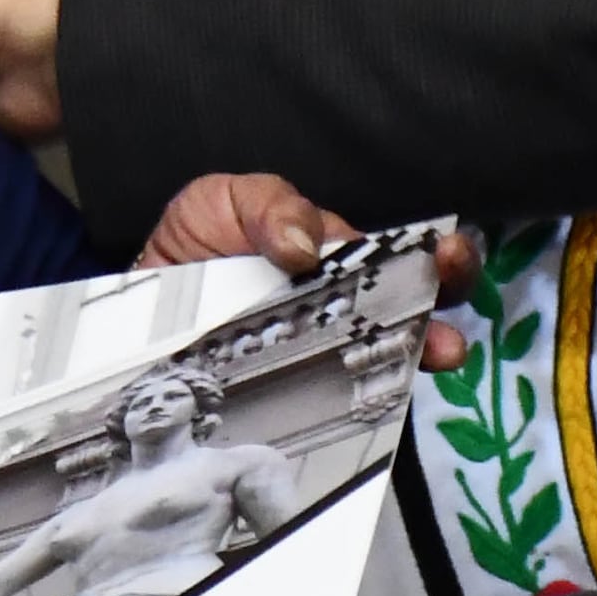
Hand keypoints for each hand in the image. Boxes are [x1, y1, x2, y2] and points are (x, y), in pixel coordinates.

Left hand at [138, 175, 479, 370]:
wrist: (144, 310)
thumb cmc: (193, 245)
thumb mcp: (221, 201)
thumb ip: (269, 205)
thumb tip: (304, 245)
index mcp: (333, 251)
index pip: (397, 249)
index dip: (431, 251)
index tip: (446, 253)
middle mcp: (342, 300)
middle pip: (411, 298)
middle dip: (442, 293)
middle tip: (452, 295)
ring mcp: (325, 347)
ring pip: (389, 349)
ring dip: (423, 347)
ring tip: (441, 350)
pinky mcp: (300, 388)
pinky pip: (344, 393)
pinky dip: (369, 394)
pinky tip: (386, 392)